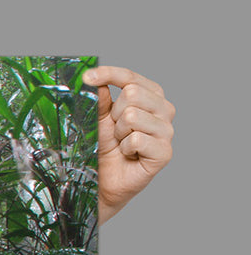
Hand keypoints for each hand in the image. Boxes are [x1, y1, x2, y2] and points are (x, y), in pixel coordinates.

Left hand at [82, 66, 173, 224]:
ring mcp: (167, 130)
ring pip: (132, 116)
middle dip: (114, 114)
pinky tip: (128, 155)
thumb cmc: (105, 148)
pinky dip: (124, 148)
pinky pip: (136, 139)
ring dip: (118, 133)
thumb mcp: (100, 119)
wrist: (104, 180)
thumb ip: (101, 99)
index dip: (108, 74)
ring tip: (121, 144)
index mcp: (151, 96)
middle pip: (132, 94)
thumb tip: (95, 80)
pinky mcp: (164, 152)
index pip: (131, 77)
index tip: (86, 77)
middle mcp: (164, 109)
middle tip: (115, 131)